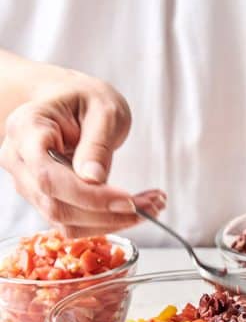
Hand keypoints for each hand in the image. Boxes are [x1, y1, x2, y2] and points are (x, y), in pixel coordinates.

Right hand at [0, 69, 164, 235]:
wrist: (70, 101)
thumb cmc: (85, 98)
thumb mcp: (103, 109)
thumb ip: (97, 143)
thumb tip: (94, 180)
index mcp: (26, 129)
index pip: (49, 176)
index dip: (88, 196)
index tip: (128, 200)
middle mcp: (18, 160)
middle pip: (57, 205)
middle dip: (108, 213)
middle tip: (152, 206)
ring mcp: (29, 184)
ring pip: (66, 222)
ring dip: (112, 222)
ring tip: (150, 206)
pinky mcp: (46, 199)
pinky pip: (74, 223)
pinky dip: (107, 221)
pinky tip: (135, 208)